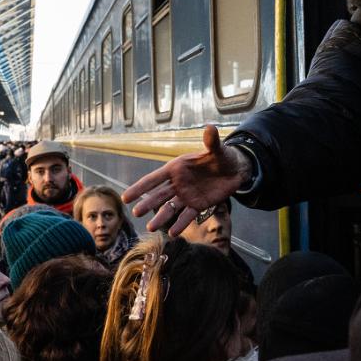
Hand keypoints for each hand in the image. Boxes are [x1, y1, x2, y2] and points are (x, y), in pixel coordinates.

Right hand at [122, 125, 250, 235]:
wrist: (235, 170)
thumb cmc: (222, 156)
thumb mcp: (217, 149)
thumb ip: (211, 141)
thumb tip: (211, 127)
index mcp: (176, 168)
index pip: (154, 179)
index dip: (140, 187)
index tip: (126, 197)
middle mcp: (178, 183)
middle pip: (158, 195)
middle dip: (147, 203)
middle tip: (135, 213)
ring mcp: (187, 196)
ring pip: (170, 208)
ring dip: (161, 217)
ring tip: (150, 228)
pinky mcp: (198, 205)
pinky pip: (188, 216)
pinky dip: (181, 224)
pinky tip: (173, 233)